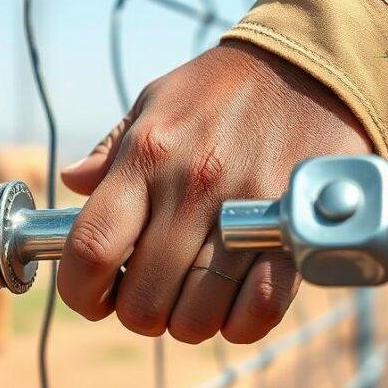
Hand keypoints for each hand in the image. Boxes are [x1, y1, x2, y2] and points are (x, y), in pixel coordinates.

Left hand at [57, 41, 370, 343]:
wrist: (315, 65)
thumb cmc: (224, 88)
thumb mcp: (155, 100)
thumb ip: (111, 148)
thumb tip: (72, 181)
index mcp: (147, 156)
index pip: (91, 249)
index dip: (80, 292)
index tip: (91, 296)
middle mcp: (191, 188)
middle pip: (144, 301)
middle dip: (138, 312)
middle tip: (151, 293)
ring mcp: (245, 214)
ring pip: (197, 318)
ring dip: (189, 321)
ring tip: (194, 295)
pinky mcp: (295, 233)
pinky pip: (258, 311)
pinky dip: (240, 322)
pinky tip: (235, 300)